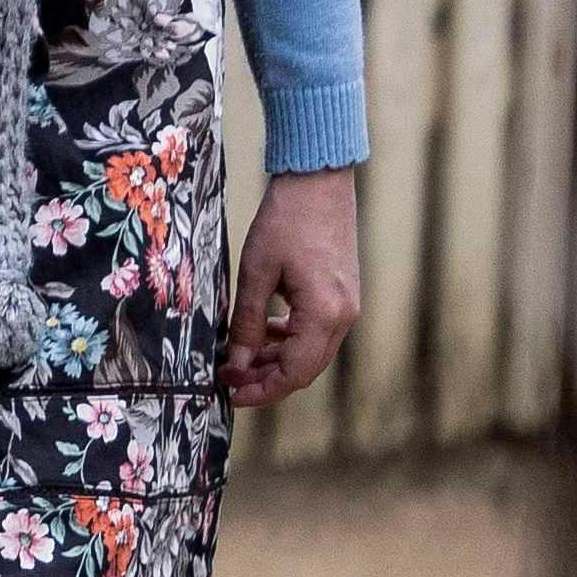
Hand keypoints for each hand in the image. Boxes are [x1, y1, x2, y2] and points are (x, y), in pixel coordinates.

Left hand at [232, 166, 365, 411]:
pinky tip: (262, 333)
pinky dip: (289, 338)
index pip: (296, 372)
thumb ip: (248, 321)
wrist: (318, 183)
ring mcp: (347, 307)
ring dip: (277, 359)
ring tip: (238, 359)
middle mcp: (344, 317)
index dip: (263, 389)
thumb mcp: (256, 272)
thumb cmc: (284, 221)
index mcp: (326, 315)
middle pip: (306, 368)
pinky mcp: (342, 296)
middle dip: (267, 379)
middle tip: (229, 380)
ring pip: (311, 351)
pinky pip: (315, 331)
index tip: (232, 394)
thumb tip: (238, 362)